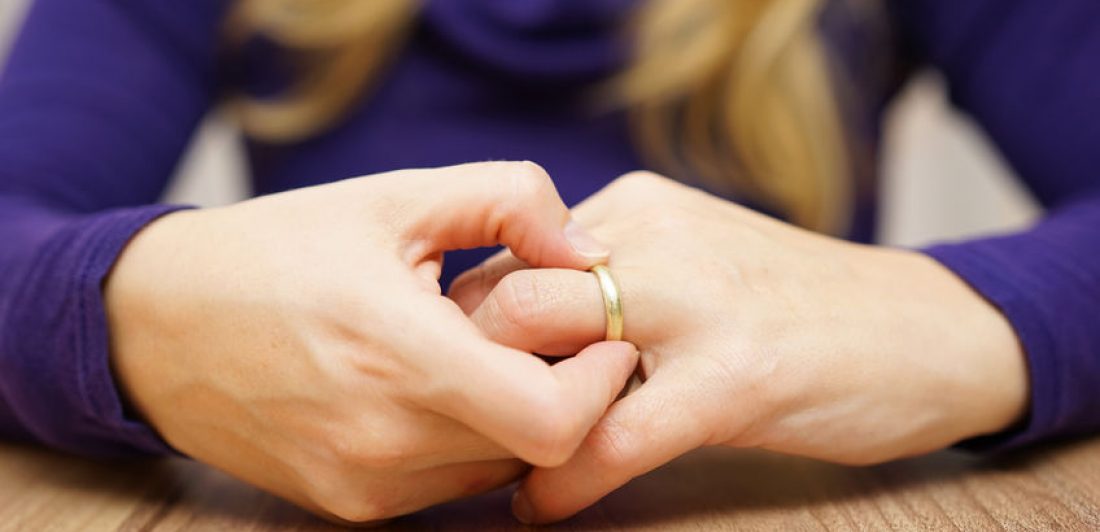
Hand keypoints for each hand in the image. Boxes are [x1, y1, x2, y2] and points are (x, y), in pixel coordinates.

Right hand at [104, 162, 638, 522]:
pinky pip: (451, 483)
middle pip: (536, 448)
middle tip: (551, 337)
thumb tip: (591, 256)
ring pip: (498, 470)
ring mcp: (364, 485)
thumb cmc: (280, 250)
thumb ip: (512, 204)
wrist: (157, 327)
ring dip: (519, 418)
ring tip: (484, 356)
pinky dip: (472, 440)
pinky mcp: (350, 506)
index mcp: (397, 354)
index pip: (552, 421)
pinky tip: (441, 387)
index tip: (602, 338)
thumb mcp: (396, 197)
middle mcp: (382, 439)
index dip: (599, 384)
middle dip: (567, 393)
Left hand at [449, 172, 1028, 522]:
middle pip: (507, 291)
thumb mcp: (695, 262)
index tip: (455, 377)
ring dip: (504, 421)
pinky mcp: (738, 375)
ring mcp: (697, 303)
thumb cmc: (796, 310)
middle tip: (460, 427)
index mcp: (637, 210)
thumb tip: (513, 328)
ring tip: (495, 467)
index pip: (509, 254)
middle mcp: (655, 238)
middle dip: (467, 367)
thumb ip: (612, 279)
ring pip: (546, 347)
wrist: (929, 331)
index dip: (470, 325)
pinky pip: (613, 434)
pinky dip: (564, 480)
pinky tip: (544, 507)